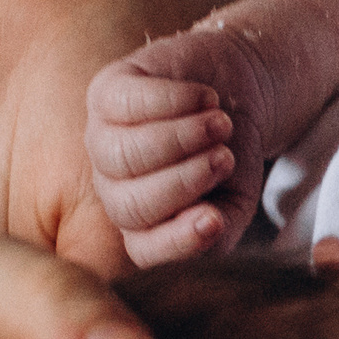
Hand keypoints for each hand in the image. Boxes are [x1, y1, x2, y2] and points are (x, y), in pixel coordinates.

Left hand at [87, 41, 262, 266]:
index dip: (178, 241)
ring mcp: (102, 139)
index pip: (144, 248)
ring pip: (123, 155)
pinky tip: (206, 98)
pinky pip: (127, 104)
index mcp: (143, 223)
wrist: (231, 90)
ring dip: (179, 139)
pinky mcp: (106, 92)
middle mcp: (113, 186)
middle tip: (226, 159)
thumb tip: (211, 226)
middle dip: (183, 182)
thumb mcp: (236, 196)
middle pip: (129, 205)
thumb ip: (223, 224)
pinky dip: (174, 101)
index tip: (217, 220)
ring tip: (221, 124)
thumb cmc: (228, 151)